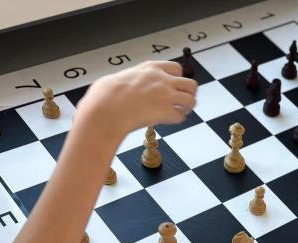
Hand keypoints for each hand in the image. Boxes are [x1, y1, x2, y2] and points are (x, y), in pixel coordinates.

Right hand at [76, 60, 196, 138]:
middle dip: (188, 93)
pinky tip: (168, 120)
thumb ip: (131, 79)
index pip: (176, 68)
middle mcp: (162, 79)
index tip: (173, 86)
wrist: (106, 109)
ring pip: (191, 100)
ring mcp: (166, 95)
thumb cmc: (106, 95)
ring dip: (187, 107)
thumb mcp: (118, 77)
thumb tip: (124, 84)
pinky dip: (177, 119)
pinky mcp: (166, 111)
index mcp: (150, 68)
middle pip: (190, 84)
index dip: (177, 79)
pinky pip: (181, 116)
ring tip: (178, 112)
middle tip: (181, 101)